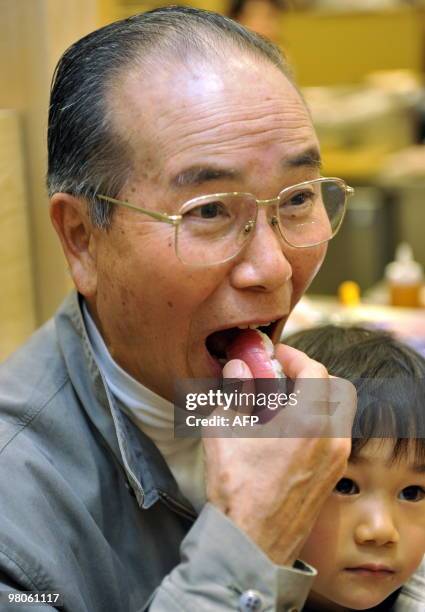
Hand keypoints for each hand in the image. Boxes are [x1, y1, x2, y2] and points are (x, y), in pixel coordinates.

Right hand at [202, 344, 355, 565]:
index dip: (294, 356)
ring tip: (280, 404)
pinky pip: (334, 434)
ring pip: (337, 412)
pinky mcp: (332, 475)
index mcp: (308, 422)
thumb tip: (238, 366)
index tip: (274, 356)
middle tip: (281, 376)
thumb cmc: (235, 488)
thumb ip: (235, 390)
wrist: (250, 542)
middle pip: (335, 388)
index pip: (315, 370)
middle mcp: (332, 437)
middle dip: (310, 376)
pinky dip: (317, 421)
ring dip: (314, 399)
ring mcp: (336, 458)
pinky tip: (285, 431)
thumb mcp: (224, 429)